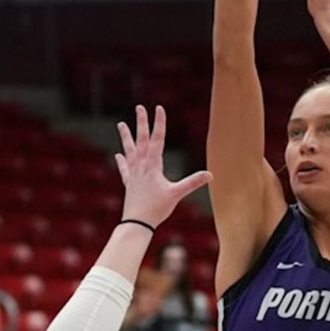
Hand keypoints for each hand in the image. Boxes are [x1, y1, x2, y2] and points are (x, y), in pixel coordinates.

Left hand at [115, 105, 211, 227]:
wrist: (136, 223)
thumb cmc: (157, 209)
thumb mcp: (177, 194)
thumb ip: (193, 182)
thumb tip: (210, 174)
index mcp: (153, 165)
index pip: (158, 139)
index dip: (159, 122)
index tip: (159, 108)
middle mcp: (141, 166)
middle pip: (142, 140)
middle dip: (142, 123)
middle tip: (140, 107)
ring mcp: (133, 174)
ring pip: (129, 150)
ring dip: (126, 137)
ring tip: (120, 124)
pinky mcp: (129, 184)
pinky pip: (125, 168)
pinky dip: (122, 161)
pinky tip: (118, 155)